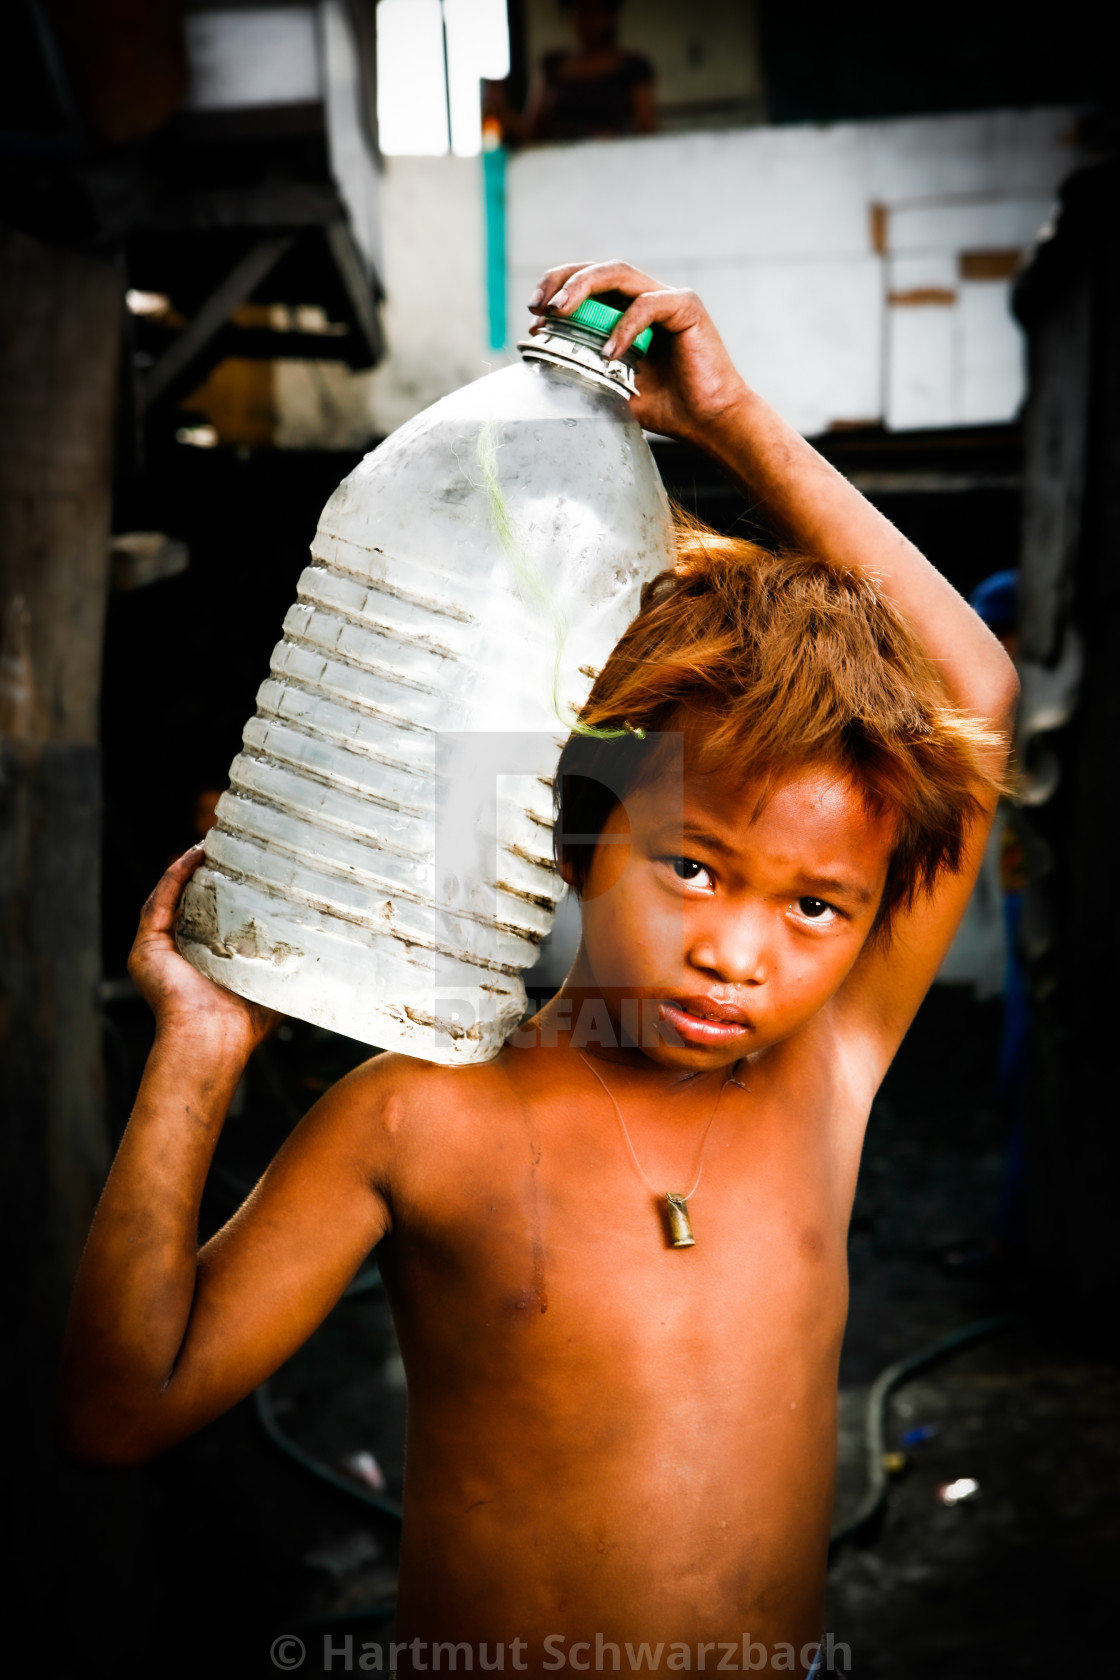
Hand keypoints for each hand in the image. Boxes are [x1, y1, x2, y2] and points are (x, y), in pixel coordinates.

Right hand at [128, 847, 280, 1052]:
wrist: (212, 1037)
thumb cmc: (243, 1022)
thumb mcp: (272, 986)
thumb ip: (289, 968)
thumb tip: (325, 953)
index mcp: (207, 961)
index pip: (214, 917)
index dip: (228, 890)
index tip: (248, 866)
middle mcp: (181, 953)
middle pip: (190, 903)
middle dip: (207, 873)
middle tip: (228, 847)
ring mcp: (160, 949)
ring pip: (171, 896)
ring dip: (189, 867)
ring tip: (209, 844)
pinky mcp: (146, 946)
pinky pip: (159, 901)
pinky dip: (175, 876)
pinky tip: (193, 856)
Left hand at [526, 260, 748, 443]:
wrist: (707, 422)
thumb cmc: (665, 407)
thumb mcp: (611, 387)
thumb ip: (583, 370)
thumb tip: (542, 365)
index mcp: (627, 312)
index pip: (587, 286)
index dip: (556, 292)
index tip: (533, 317)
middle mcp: (645, 298)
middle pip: (597, 270)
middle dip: (562, 281)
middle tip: (538, 306)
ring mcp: (667, 299)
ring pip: (618, 274)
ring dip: (583, 288)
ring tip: (560, 312)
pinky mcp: (686, 307)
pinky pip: (647, 304)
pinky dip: (624, 326)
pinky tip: (609, 352)